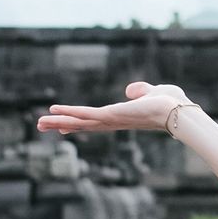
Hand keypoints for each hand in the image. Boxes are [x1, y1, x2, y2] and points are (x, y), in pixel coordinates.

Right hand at [36, 80, 190, 138]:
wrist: (178, 111)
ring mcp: (110, 120)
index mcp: (120, 117)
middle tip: (41, 126)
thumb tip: (130, 91)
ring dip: (58, 121)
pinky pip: (85, 115)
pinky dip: (69, 112)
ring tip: (39, 123)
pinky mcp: (110, 116)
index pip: (94, 121)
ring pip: (79, 122)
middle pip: (82, 124)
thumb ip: (141, 91)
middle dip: (62, 125)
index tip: (63, 127)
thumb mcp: (152, 92)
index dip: (78, 123)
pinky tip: (54, 112)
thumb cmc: (170, 104)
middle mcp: (112, 122)